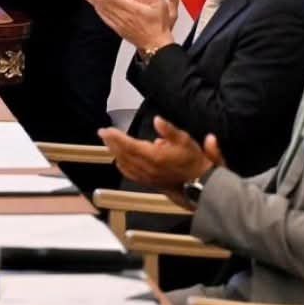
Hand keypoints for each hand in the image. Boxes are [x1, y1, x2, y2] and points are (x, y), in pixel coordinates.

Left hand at [82, 0, 177, 51]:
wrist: (156, 45)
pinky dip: (101, 13)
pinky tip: (97, 9)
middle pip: (106, 4)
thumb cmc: (160, 28)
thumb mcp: (162, 7)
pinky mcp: (120, 30)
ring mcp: (121, 24)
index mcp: (133, 9)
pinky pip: (107, 20)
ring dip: (96, 3)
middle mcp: (125, 17)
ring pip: (105, 11)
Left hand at [98, 117, 215, 198]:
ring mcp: (147, 177)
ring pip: (125, 164)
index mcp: (154, 156)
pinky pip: (131, 174)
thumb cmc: (194, 161)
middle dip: (111, 143)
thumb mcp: (185, 140)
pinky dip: (122, 166)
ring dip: (115, 153)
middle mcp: (147, 168)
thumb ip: (169, 130)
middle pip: (123, 154)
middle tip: (102, 133)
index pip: (129, 145)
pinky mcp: (149, 183)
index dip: (115, 137)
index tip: (105, 130)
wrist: (201, 184)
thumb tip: (157, 120)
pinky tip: (119, 161)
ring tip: (108, 143)